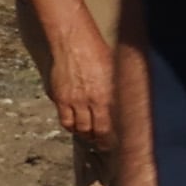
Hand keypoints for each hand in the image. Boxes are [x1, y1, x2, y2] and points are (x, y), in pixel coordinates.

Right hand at [43, 26, 114, 144]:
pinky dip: (71, 127)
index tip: (119, 142)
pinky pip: (65, 120)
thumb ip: (118, 91)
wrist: (73, 42)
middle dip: (101, 140)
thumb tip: (126, 106)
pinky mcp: (60, 98)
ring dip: (86, 134)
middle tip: (103, 143)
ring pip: (80, 129)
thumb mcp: (115, 73)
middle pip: (98, 131)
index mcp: (111, 94)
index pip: (116, 124)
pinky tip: (75, 125)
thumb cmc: (97, 52)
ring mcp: (75, 101)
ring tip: (89, 134)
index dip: (116, 137)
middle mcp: (93, 101)